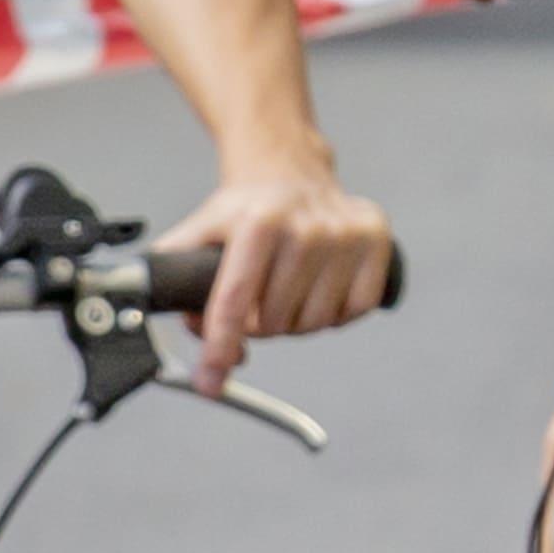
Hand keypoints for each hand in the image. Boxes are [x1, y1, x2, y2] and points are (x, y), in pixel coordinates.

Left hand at [148, 160, 396, 389]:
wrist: (294, 171)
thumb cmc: (250, 209)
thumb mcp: (204, 227)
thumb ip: (176, 272)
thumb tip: (191, 327)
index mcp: (258, 221)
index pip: (234, 301)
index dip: (220, 346)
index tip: (210, 381)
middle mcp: (306, 226)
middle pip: (272, 322)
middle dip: (257, 326)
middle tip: (255, 305)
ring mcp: (345, 234)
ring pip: (313, 324)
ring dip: (295, 322)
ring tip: (287, 292)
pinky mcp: (377, 242)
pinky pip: (352, 313)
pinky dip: (333, 314)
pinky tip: (320, 288)